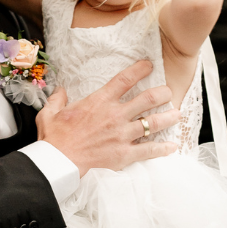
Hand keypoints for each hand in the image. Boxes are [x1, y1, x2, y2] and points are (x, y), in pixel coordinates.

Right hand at [34, 60, 181, 174]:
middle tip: (168, 92)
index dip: (139, 70)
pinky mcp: (125, 154)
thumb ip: (58, 99)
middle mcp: (115, 115)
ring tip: (176, 114)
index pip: (124, 80)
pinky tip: (172, 146)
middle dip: (162, 94)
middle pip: (147, 99)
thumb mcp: (50, 113)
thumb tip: (60, 91)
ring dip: (168, 117)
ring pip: (153, 123)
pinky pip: (149, 150)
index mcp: (99, 102)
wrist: (59, 162)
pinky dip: (163, 148)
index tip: (149, 65)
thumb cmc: (55, 138)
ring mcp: (122, 135)